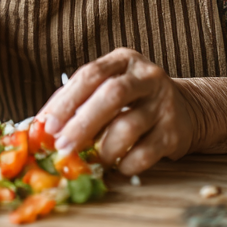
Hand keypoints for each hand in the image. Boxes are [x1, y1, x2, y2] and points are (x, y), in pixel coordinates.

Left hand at [36, 48, 200, 175]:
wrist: (187, 110)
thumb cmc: (133, 101)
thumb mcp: (108, 88)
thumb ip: (78, 101)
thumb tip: (40, 127)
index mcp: (124, 60)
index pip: (91, 74)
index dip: (67, 101)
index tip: (47, 125)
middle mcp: (147, 76)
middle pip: (113, 95)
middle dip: (83, 123)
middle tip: (62, 147)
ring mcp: (164, 103)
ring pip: (129, 126)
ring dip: (104, 148)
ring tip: (93, 159)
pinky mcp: (174, 132)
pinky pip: (146, 153)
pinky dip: (126, 164)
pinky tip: (118, 166)